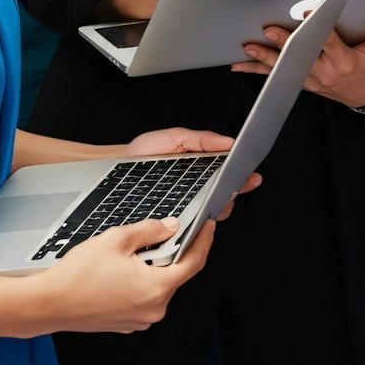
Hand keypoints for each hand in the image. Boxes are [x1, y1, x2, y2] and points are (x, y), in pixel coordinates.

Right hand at [46, 216, 215, 332]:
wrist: (50, 303)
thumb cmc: (79, 275)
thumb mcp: (118, 239)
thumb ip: (151, 230)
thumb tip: (172, 226)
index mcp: (156, 288)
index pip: (193, 262)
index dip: (204, 240)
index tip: (208, 226)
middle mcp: (153, 309)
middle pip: (175, 274)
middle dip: (170, 252)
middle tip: (157, 233)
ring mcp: (140, 319)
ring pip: (158, 285)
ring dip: (153, 267)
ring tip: (129, 254)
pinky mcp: (128, 323)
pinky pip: (144, 297)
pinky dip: (141, 282)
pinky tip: (121, 271)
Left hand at [120, 126, 261, 215]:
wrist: (115, 170)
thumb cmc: (141, 155)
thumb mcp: (173, 139)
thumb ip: (201, 139)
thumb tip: (230, 142)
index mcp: (198, 169)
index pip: (227, 175)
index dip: (241, 176)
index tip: (250, 175)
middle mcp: (196, 190)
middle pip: (226, 195)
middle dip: (235, 191)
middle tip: (238, 185)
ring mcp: (186, 207)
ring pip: (214, 212)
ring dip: (222, 205)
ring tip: (223, 195)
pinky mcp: (174, 222)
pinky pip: (194, 225)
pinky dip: (203, 221)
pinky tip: (205, 213)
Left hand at [232, 15, 364, 108]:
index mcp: (344, 62)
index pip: (330, 44)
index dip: (319, 30)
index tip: (308, 15)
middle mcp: (324, 71)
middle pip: (301, 56)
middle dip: (284, 43)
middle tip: (269, 29)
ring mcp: (310, 78)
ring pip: (284, 67)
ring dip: (264, 58)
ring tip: (249, 48)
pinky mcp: (301, 80)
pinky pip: (277, 75)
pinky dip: (258, 69)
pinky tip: (241, 64)